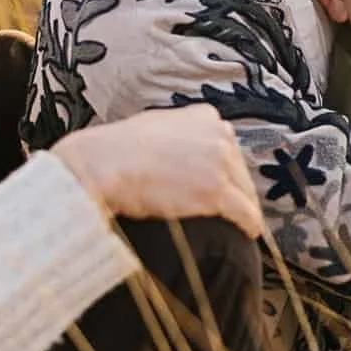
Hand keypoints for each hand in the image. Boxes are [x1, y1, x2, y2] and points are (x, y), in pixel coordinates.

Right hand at [53, 104, 264, 238]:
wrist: (101, 164)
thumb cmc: (117, 151)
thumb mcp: (156, 128)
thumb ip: (180, 138)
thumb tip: (188, 159)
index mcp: (204, 117)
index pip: (228, 148)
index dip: (226, 171)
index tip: (225, 187)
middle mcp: (218, 134)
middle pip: (240, 170)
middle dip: (236, 191)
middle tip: (231, 211)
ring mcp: (219, 162)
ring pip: (246, 192)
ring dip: (243, 209)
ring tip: (241, 226)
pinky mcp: (216, 191)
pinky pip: (245, 213)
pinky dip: (249, 225)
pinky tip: (248, 233)